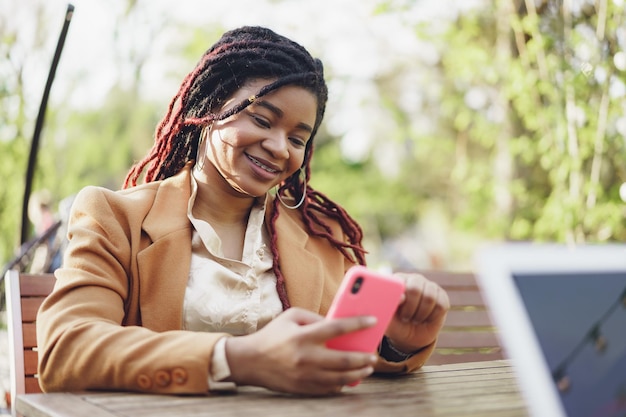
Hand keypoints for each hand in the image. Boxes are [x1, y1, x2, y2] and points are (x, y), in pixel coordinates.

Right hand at [224, 307, 377, 394]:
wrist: (250, 361)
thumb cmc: (274, 335)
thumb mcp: (292, 316)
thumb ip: (315, 317)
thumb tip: (339, 323)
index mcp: (303, 335)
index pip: (337, 328)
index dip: (358, 324)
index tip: (374, 321)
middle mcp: (306, 357)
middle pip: (344, 359)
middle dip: (363, 358)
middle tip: (374, 356)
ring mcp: (305, 375)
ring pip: (340, 378)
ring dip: (358, 374)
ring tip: (368, 368)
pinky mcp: (303, 388)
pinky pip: (329, 389)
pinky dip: (342, 384)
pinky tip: (350, 378)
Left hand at [384, 272, 449, 353]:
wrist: (411, 336)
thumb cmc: (396, 324)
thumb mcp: (388, 318)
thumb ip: (389, 306)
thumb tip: (401, 297)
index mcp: (398, 280)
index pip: (400, 283)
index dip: (400, 298)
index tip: (399, 311)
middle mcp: (414, 279)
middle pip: (415, 289)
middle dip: (410, 308)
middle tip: (405, 318)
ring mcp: (429, 286)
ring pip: (429, 297)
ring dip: (421, 314)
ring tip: (415, 319)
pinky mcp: (442, 295)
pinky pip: (441, 305)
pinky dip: (433, 317)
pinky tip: (426, 318)